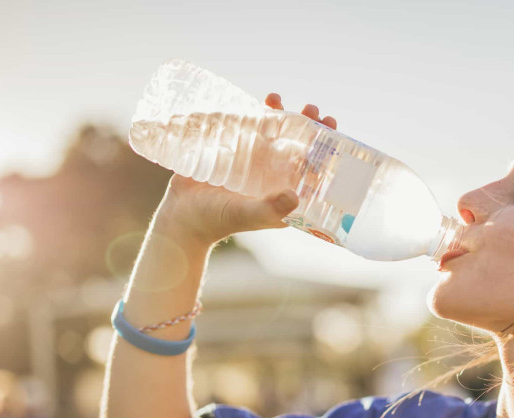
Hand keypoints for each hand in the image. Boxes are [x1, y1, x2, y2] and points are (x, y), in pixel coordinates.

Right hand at [156, 94, 337, 245]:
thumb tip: (296, 195)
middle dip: (308, 126)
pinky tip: (260, 102)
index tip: (332, 131)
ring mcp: (254, 163)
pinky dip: (255, 113)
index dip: (326, 150)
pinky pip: (249, 128)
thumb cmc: (217, 221)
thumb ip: (270, 209)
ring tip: (278, 99)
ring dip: (282, 115)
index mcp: (285, 193)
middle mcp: (273, 177)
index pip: (313, 169)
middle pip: (297, 146)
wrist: (181, 216)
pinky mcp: (233, 152)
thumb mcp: (247, 215)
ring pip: (274, 133)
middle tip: (312, 110)